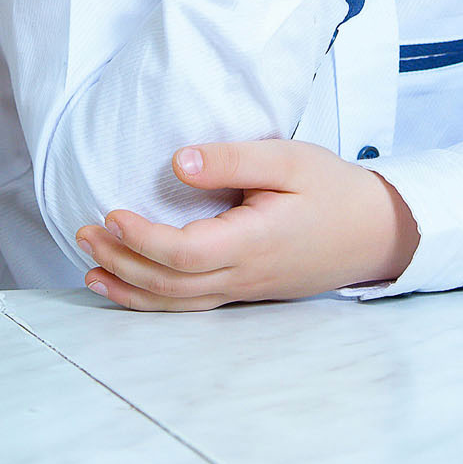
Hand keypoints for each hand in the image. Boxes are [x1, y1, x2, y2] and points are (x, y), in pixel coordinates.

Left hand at [74, 139, 420, 309]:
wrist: (378, 231)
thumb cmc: (334, 190)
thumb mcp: (290, 159)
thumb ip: (232, 160)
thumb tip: (176, 162)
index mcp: (255, 241)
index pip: (185, 253)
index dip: (142, 238)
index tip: (111, 210)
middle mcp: (245, 274)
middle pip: (171, 283)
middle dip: (121, 261)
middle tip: (83, 232)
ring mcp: (245, 289)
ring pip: (177, 302)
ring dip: (129, 287)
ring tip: (90, 266)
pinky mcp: (245, 291)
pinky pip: (191, 304)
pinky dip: (153, 300)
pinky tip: (128, 287)